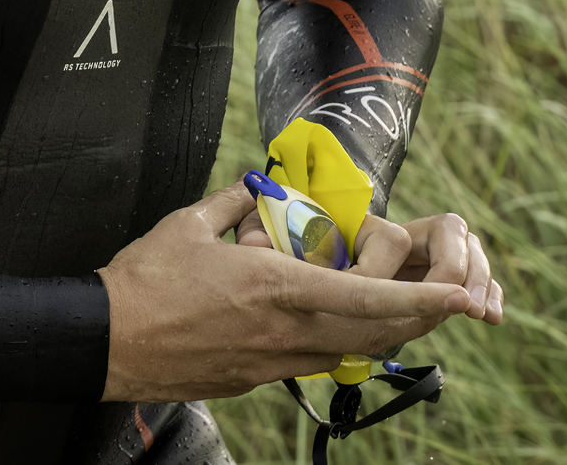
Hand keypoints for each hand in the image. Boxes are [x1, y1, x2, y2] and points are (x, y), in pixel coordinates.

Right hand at [98, 180, 471, 400]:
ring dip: (386, 331)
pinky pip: (314, 361)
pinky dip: (343, 342)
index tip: (456, 293)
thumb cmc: (146, 281)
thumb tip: (253, 188)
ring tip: (413, 311)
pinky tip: (345, 326)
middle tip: (456, 302)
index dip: (417, 297)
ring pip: (349, 352)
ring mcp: (272, 362)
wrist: (110, 341)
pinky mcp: (256, 378)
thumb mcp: (190, 223)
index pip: (363, 298)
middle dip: (421, 318)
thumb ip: (231, 202)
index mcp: (275, 288)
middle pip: (373, 335)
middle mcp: (285, 332)